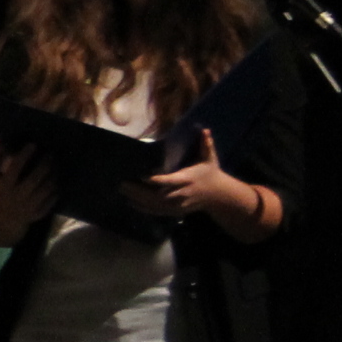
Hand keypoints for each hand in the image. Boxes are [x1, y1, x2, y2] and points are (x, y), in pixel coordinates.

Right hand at [0, 138, 57, 233]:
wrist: (2, 218)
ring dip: (53, 177)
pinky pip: (51, 201)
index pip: (14, 168)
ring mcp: (28, 207)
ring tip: (56, 167)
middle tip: (50, 154)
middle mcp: (16, 196)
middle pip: (34, 179)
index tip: (33, 144)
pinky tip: (56, 182)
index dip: (24, 155)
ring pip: (45, 190)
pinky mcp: (38, 214)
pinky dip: (55, 191)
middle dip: (44, 165)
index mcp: (4, 185)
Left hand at [123, 128, 253, 224]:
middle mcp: (182, 193)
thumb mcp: (210, 158)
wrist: (219, 196)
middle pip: (159, 195)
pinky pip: (158, 212)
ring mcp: (179, 204)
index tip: (143, 177)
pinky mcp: (177, 211)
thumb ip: (206, 144)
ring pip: (156, 205)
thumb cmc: (211, 173)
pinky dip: (144, 209)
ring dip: (138, 199)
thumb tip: (204, 129)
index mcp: (188, 179)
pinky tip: (131, 203)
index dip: (158, 180)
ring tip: (122, 191)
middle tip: (123, 183)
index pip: (172, 181)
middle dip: (140, 191)